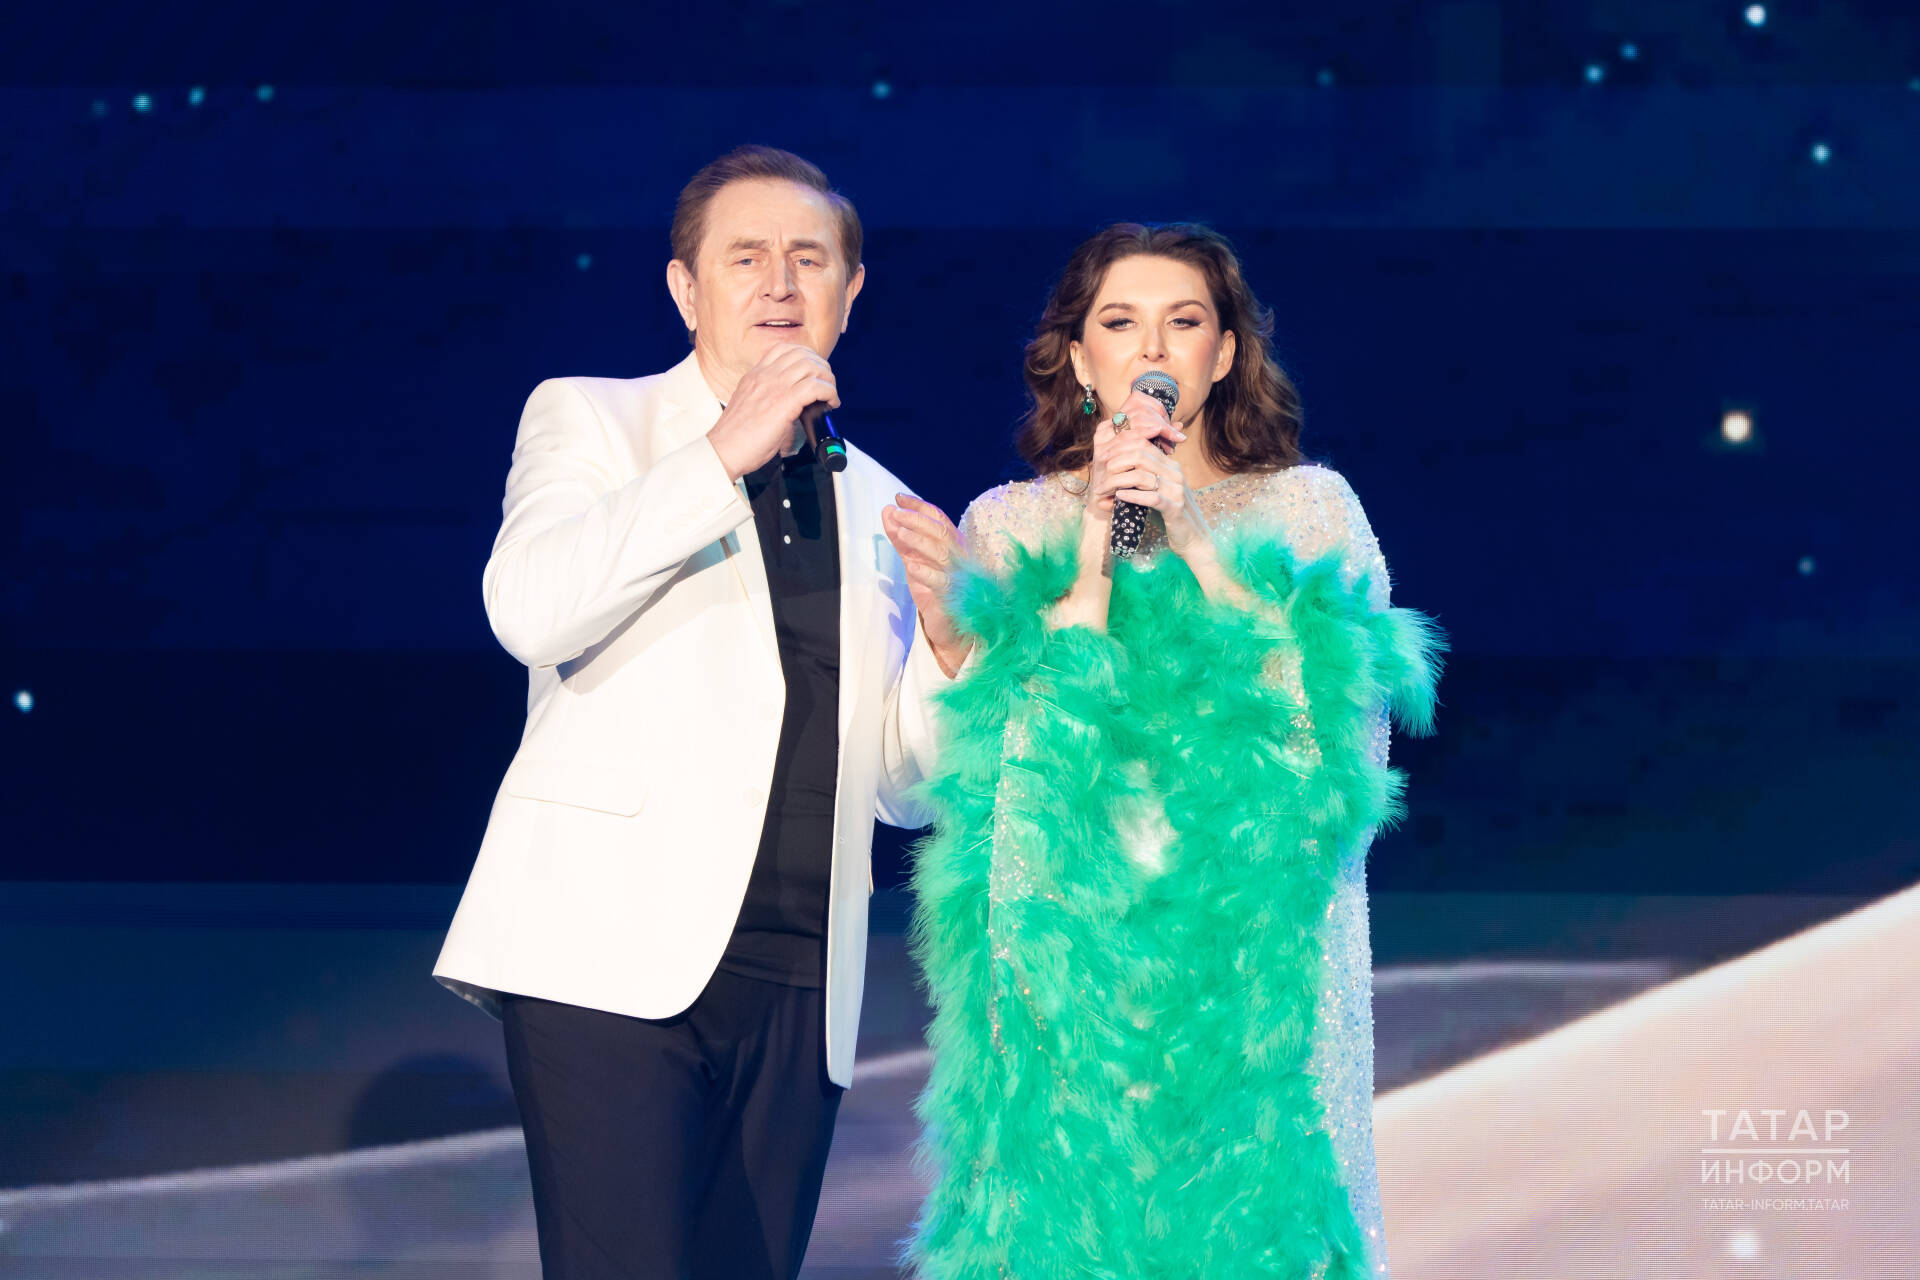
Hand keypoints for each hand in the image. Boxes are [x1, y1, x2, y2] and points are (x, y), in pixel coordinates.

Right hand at [707, 344, 839, 480]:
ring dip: (828, 379)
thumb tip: (790, 407)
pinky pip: (815, 386)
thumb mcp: (749, 406)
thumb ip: (766, 398)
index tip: (814, 372)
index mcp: (755, 375)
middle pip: (802, 354)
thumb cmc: (736, 437)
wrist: (723, 450)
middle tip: (827, 385)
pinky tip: (830, 403)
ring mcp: (774, 387)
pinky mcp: (783, 403)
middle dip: (822, 367)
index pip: (784, 349)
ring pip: (811, 367)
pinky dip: (829, 392)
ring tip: (830, 395)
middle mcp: (764, 376)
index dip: (806, 356)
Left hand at [881, 493, 971, 676]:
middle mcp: (959, 557)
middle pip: (941, 531)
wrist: (951, 627)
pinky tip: (912, 566)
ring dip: (921, 541)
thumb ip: (902, 539)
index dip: (919, 506)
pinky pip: (942, 582)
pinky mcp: (953, 597)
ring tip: (900, 532)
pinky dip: (927, 573)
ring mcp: (958, 576)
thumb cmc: (935, 590)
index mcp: (952, 545)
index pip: (938, 518)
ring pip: (943, 552)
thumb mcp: (915, 560)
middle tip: (895, 512)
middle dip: (918, 520)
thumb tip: (888, 512)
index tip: (898, 498)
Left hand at [1084, 394, 1210, 555]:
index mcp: (1169, 465)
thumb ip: (1132, 487)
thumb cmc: (1168, 516)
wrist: (1193, 538)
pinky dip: (1132, 496)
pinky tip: (1118, 497)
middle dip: (1115, 463)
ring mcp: (1176, 490)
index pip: (1143, 444)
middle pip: (1140, 456)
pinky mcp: (1175, 508)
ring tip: (1102, 490)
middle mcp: (1174, 473)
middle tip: (1100, 474)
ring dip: (1116, 482)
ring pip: (1141, 476)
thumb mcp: (1150, 495)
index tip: (1102, 457)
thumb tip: (1101, 489)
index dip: (1120, 447)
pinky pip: (1151, 498)